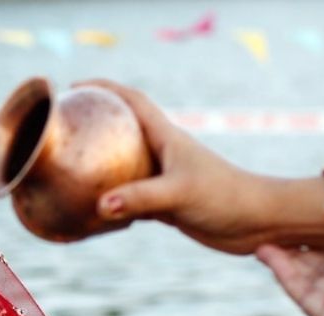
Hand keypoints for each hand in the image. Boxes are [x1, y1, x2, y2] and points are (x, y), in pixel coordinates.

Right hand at [77, 79, 274, 254]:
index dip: (105, 88)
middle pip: (124, 130)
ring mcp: (163, 178)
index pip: (133, 101)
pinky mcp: (165, 204)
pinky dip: (111, 201)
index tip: (77, 86)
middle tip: (67, 127)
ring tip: (72, 169)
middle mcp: (163, 153)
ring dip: (101, 166)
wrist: (256, 222)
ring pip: (124, 166)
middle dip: (97, 124)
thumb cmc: (225, 197)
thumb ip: (141, 198)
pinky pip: (129, 198)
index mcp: (167, 137)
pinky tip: (93, 210)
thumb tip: (101, 205)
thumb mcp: (179, 193)